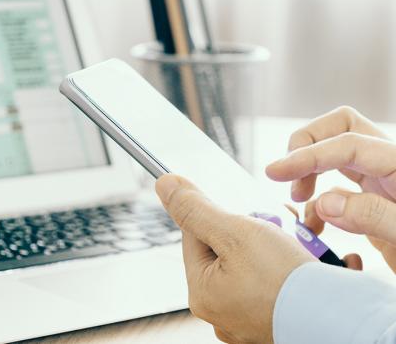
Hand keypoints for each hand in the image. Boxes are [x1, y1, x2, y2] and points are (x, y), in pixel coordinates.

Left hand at [155, 174, 313, 343]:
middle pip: (228, 248)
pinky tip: (307, 263)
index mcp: (202, 292)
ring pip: (255, 261)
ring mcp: (249, 315)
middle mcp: (221, 309)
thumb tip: (165, 185)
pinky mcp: (276, 316)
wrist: (341, 321)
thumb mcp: (234, 232)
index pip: (195, 235)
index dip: (220, 215)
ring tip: (298, 246)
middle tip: (276, 229)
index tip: (245, 214)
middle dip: (253, 230)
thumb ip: (197, 209)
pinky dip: (292, 266)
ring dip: (277, 245)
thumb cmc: (286, 282)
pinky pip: (277, 280)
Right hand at [266, 106, 395, 270]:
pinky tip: (315, 226)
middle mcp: (391, 167)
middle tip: (289, 178)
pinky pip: (338, 186)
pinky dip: (318, 200)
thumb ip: (374, 216)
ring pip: (336, 152)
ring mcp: (383, 183)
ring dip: (309, 169)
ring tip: (298, 200)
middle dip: (307, 145)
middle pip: (341, 127)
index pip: (346, 143)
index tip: (274, 172)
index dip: (306, 155)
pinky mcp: (375, 203)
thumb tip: (325, 203)